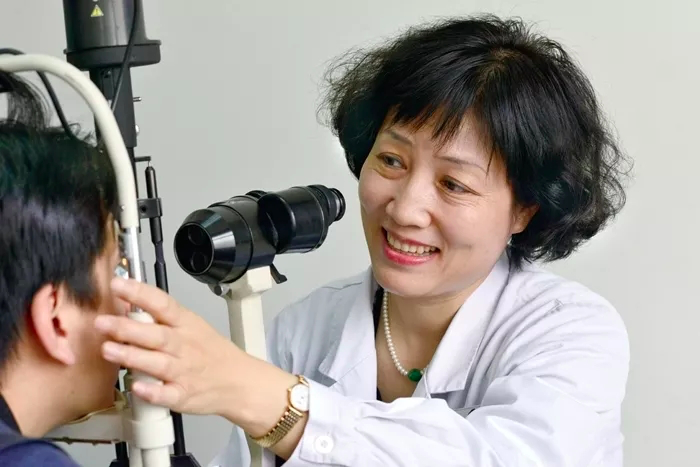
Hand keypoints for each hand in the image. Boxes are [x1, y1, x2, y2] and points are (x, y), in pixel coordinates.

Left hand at [94, 276, 242, 415]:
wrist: (239, 381)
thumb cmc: (213, 353)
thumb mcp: (193, 326)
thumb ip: (161, 317)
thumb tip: (128, 303)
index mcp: (186, 325)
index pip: (162, 304)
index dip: (139, 293)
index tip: (117, 285)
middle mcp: (184, 346)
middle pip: (155, 334)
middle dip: (127, 327)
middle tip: (102, 322)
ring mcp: (184, 371)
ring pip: (156, 362)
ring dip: (132, 356)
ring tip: (107, 349)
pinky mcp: (183, 395)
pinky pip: (166, 394)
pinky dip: (152, 392)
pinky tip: (136, 388)